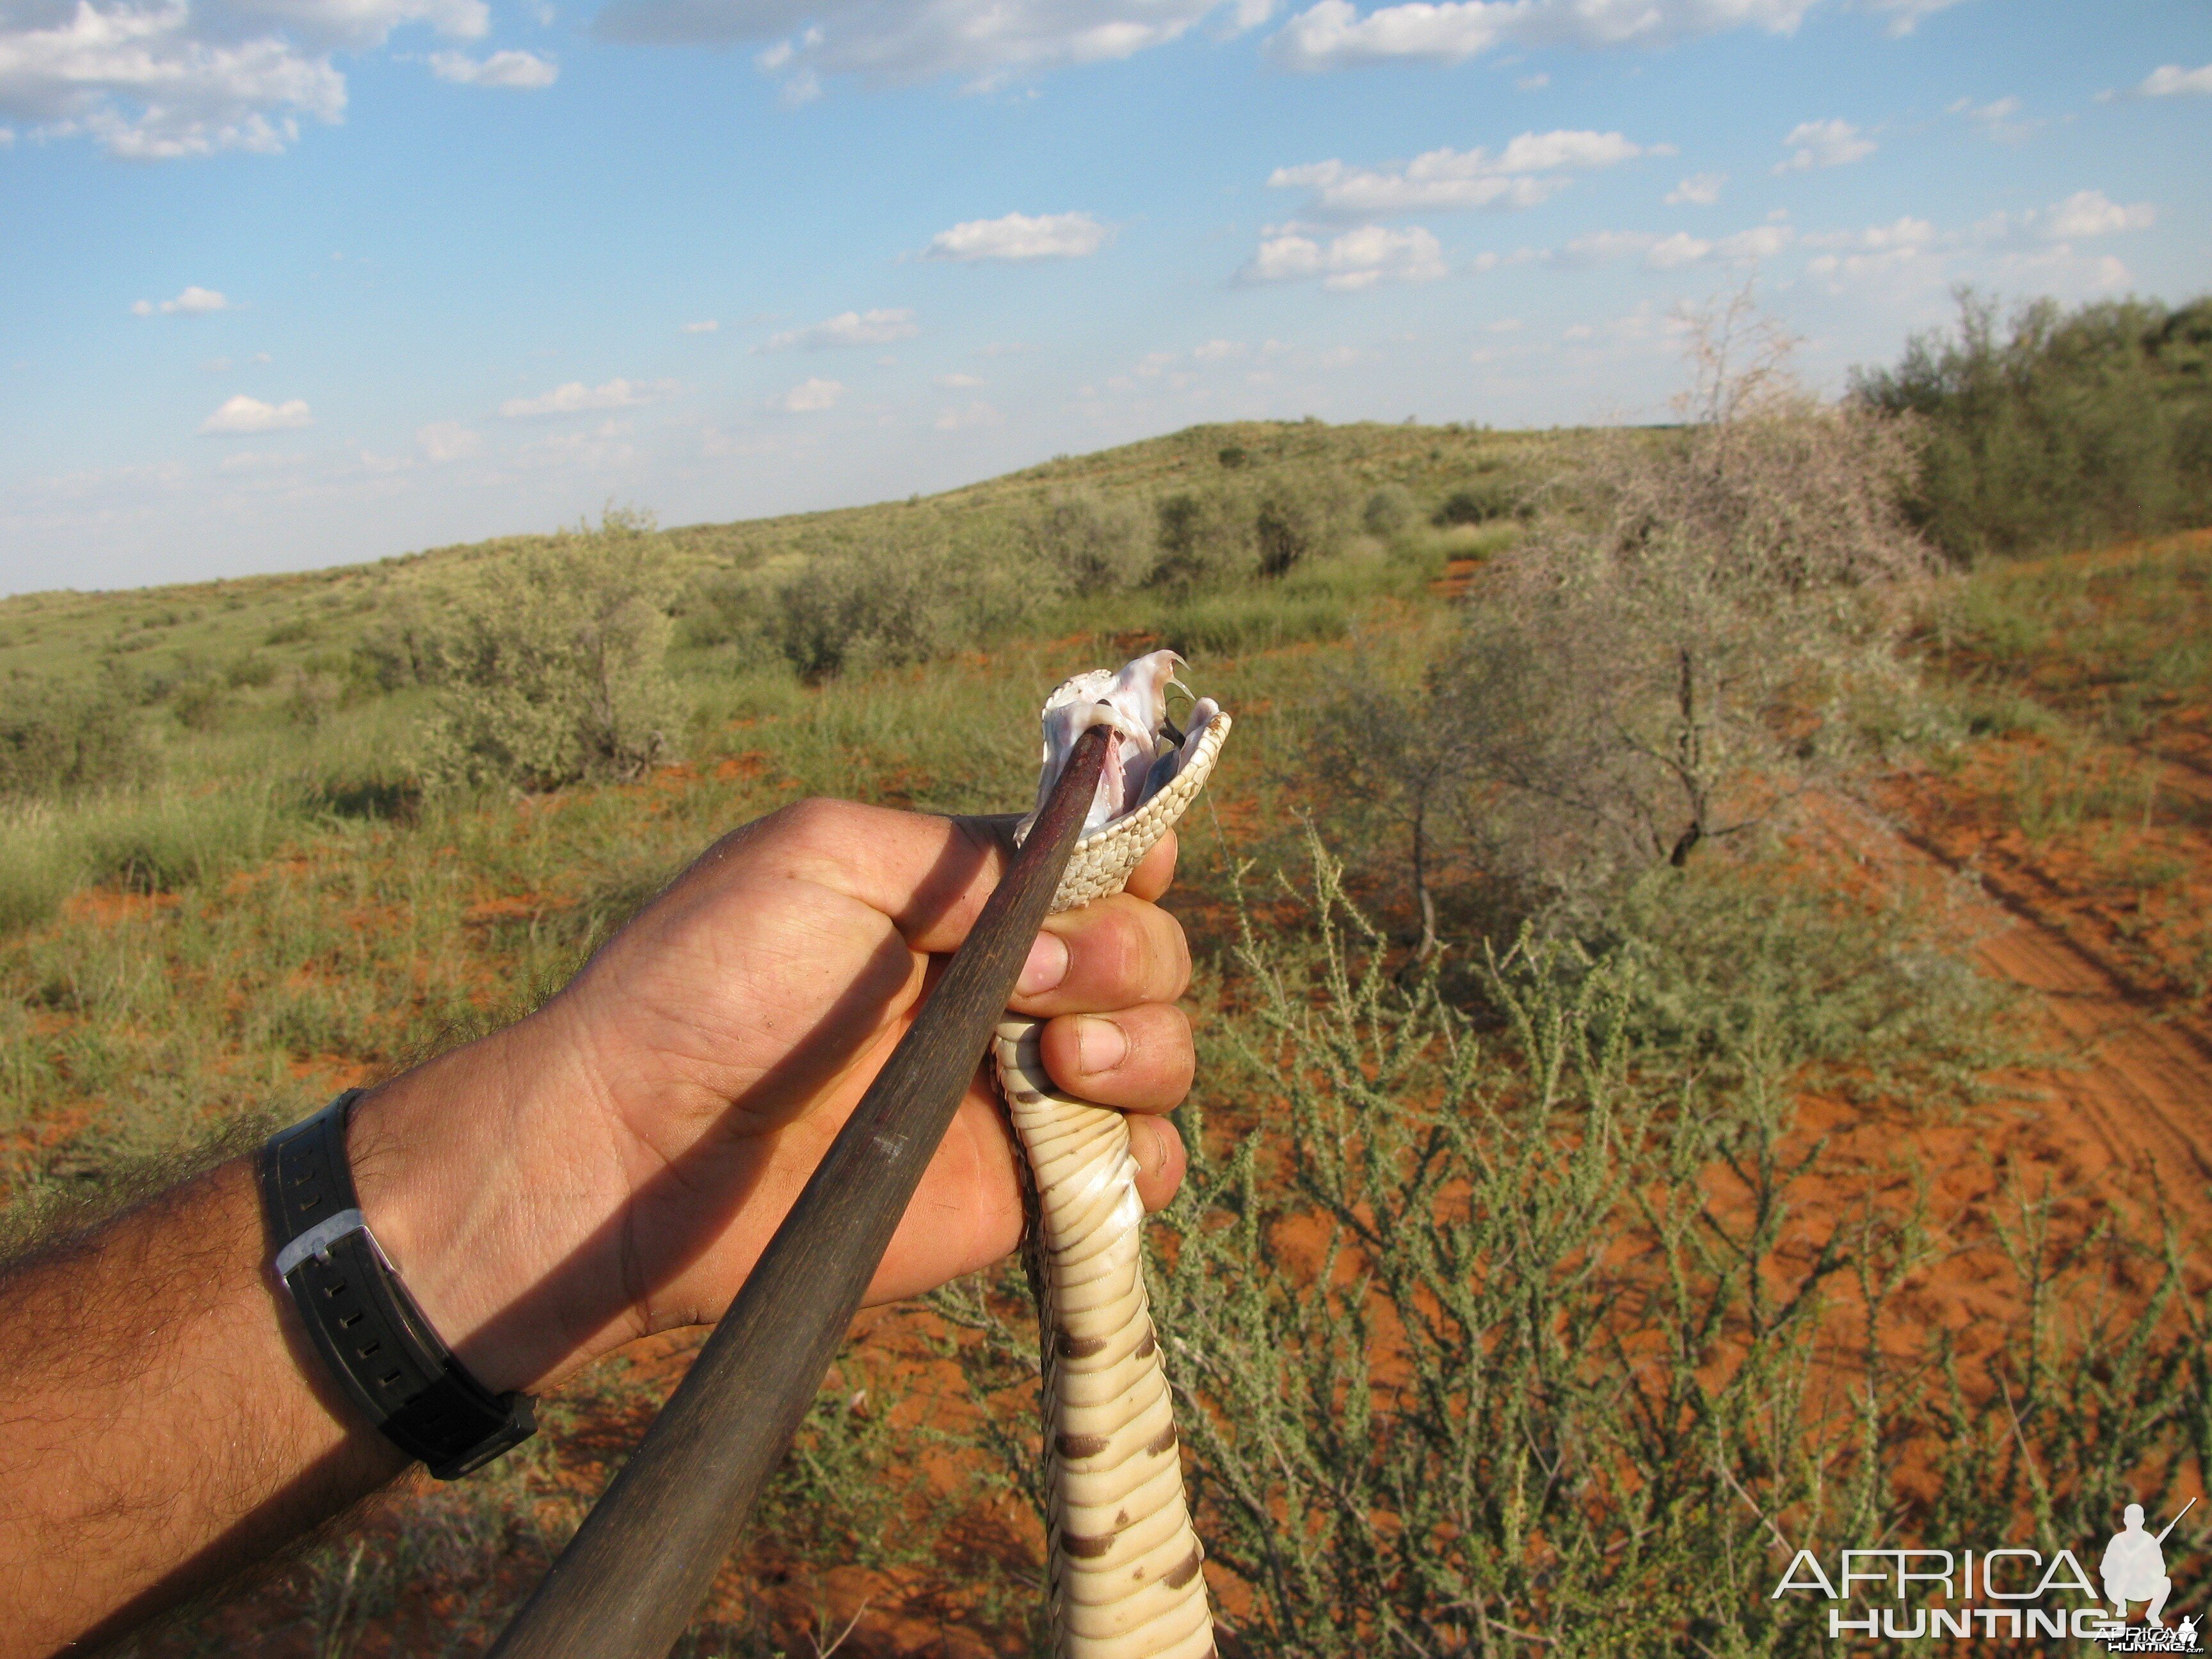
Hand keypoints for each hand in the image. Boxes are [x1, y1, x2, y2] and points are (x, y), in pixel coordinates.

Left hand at [345, 798, 1194, 1397]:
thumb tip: (1076, 879)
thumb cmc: (707, 984)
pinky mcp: (1014, 1192)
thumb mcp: (823, 858)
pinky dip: (1143, 1154)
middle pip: (1145, 955)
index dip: (1132, 861)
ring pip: (1157, 1053)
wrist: (636, 1151)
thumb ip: (958, 855)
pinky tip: (1091, 1136)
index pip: (1093, 869)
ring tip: (1056, 1060)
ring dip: (1144, 1044)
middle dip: (1126, 955)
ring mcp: (1012, 1094)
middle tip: (1041, 983)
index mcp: (956, 904)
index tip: (1132, 868)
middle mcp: (998, 991)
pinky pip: (1130, 1171)